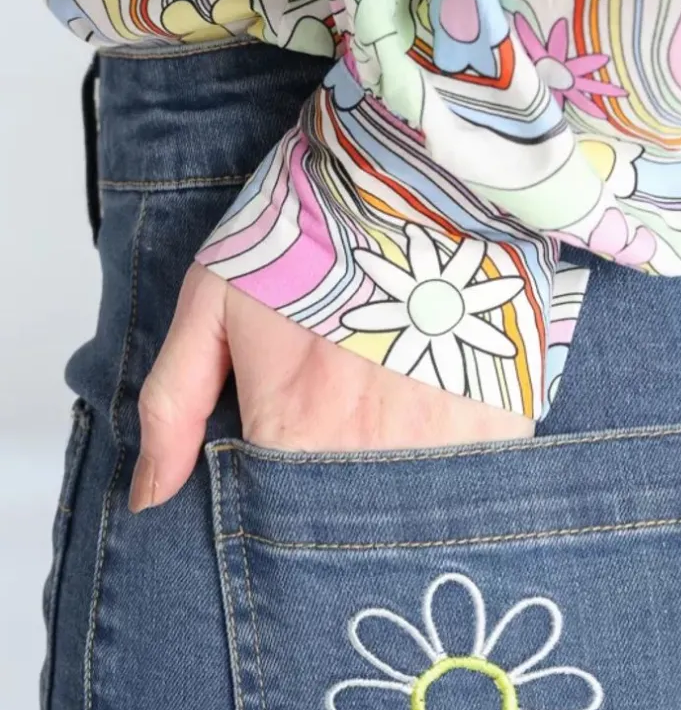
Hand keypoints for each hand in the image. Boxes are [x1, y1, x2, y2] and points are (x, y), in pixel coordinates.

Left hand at [129, 265, 533, 512]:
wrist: (418, 174)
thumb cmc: (311, 229)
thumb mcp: (214, 301)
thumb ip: (172, 405)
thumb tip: (147, 498)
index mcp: (292, 429)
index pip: (273, 527)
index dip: (276, 525)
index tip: (287, 503)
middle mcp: (367, 452)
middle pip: (348, 534)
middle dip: (342, 527)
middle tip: (342, 474)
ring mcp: (443, 446)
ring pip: (414, 524)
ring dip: (401, 512)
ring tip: (392, 464)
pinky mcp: (504, 428)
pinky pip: (479, 492)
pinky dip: (461, 490)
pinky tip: (447, 454)